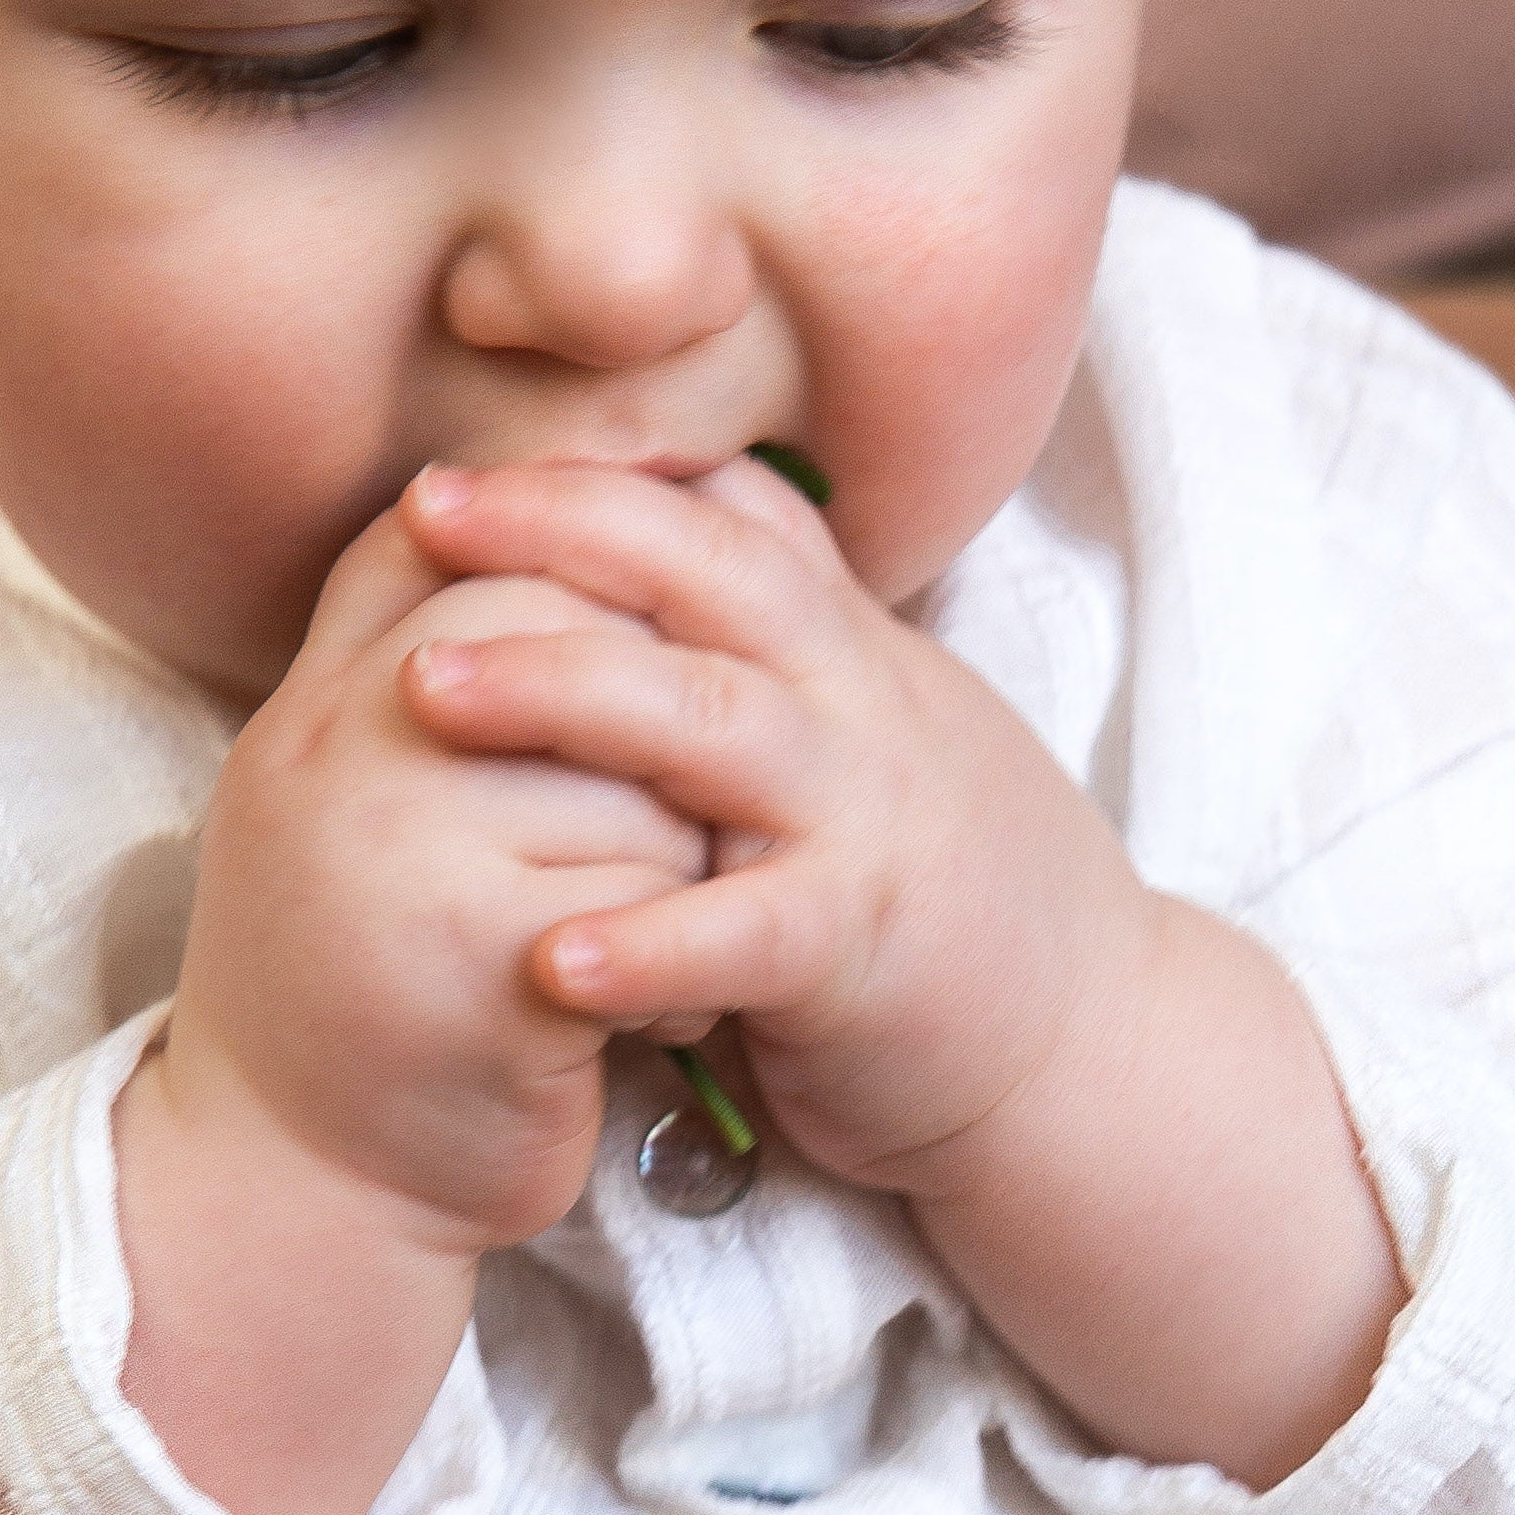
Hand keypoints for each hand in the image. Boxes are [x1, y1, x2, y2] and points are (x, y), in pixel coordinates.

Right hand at [112, 489, 704, 1514]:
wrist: (294, 1182)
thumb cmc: (358, 980)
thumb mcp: (344, 792)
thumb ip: (408, 651)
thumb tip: (518, 482)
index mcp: (315, 704)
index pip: (466, 544)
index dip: (585, 583)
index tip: (642, 672)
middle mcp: (342, 759)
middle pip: (572, 639)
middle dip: (651, 729)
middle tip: (659, 822)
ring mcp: (408, 862)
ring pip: (641, 789)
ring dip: (685, 868)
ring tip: (652, 939)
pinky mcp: (490, 976)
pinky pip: (653, 912)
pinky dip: (679, 970)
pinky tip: (650, 1017)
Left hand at [391, 459, 1404, 1484]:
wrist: (1095, 1048)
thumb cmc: (951, 898)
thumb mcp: (881, 732)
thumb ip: (790, 644)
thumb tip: (693, 529)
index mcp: (847, 655)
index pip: (724, 514)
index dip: (593, 476)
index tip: (462, 466)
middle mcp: (859, 708)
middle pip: (703, 571)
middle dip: (556, 528)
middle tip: (420, 514)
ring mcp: (866, 821)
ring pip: (709, 718)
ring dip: (563, 693)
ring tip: (428, 689)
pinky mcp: (866, 951)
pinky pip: (747, 933)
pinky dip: (650, 945)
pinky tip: (550, 960)